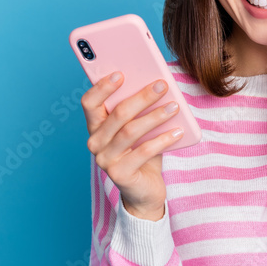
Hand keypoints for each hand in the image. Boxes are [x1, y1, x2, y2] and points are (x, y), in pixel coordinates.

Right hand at [81, 73, 182, 219]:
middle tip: (162, 85)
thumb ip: (139, 111)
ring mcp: (105, 160)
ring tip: (174, 106)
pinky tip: (177, 131)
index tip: (120, 73)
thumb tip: (156, 84)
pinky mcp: (119, 174)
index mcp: (95, 127)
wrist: (144, 192)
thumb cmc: (142, 153)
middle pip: (117, 114)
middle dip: (141, 97)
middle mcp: (95, 143)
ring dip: (155, 116)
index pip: (89, 103)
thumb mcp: (139, 129)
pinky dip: (162, 139)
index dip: (102, 87)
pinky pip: (143, 152)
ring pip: (130, 131)